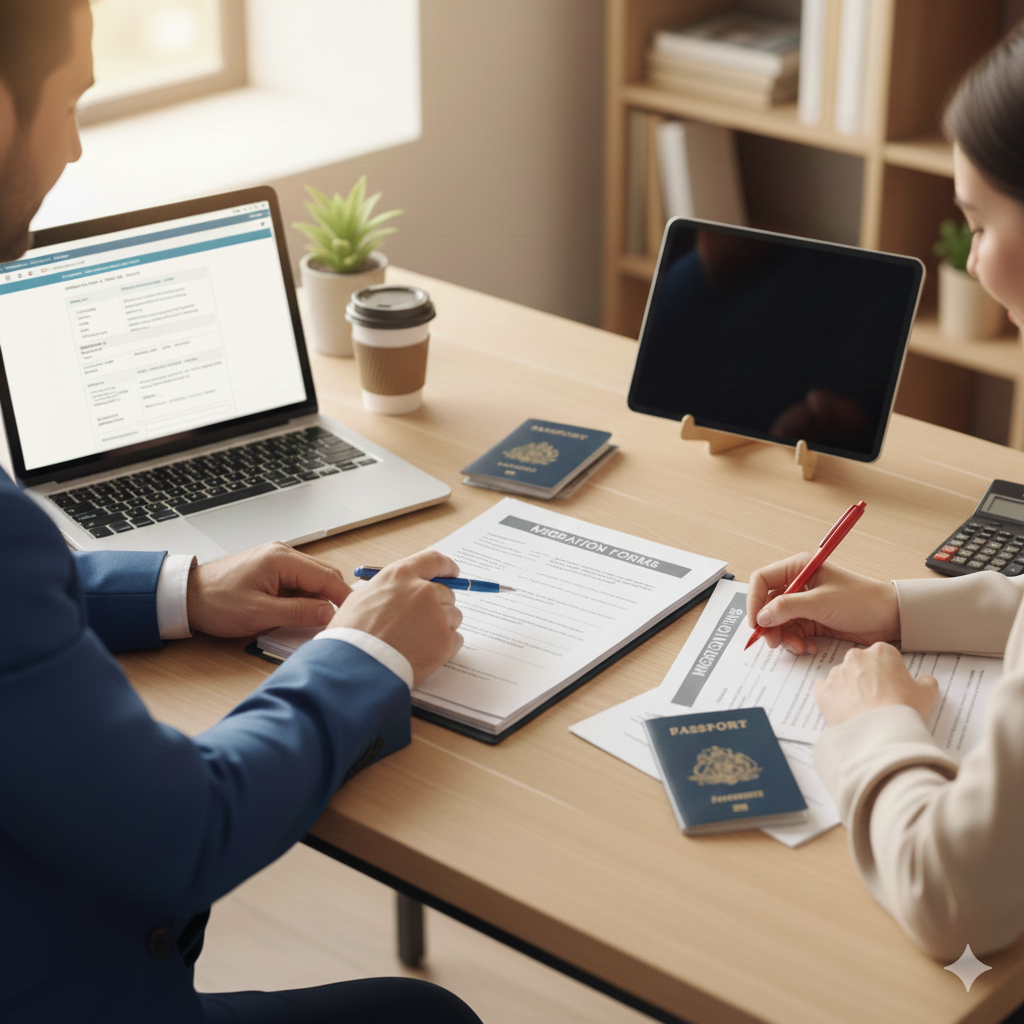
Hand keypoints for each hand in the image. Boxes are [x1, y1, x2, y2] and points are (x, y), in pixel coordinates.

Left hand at [187, 542, 350, 636]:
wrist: (185, 596)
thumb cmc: (216, 602)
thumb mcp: (259, 613)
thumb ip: (298, 613)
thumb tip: (329, 613)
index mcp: (282, 559)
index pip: (327, 577)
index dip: (344, 597)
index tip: (355, 615)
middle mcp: (282, 553)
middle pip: (323, 575)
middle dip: (334, 598)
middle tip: (340, 622)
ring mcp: (277, 559)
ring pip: (312, 580)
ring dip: (318, 599)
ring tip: (319, 622)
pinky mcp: (271, 569)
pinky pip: (298, 582)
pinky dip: (304, 598)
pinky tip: (301, 614)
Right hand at [329, 549, 463, 685]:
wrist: (356, 669)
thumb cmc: (351, 636)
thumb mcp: (361, 599)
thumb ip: (388, 591)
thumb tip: (401, 592)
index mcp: (401, 576)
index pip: (434, 561)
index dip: (446, 567)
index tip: (453, 573)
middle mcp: (423, 591)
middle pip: (446, 592)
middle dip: (439, 606)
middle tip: (422, 624)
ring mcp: (437, 616)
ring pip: (453, 617)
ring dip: (441, 627)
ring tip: (416, 642)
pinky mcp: (446, 641)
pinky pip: (455, 639)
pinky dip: (444, 647)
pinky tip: (423, 654)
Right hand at [747, 553, 900, 655]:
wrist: (891, 618)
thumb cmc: (862, 601)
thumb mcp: (821, 603)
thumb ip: (787, 608)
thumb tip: (761, 617)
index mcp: (799, 568)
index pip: (762, 580)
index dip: (754, 601)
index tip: (756, 623)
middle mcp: (798, 584)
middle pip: (767, 604)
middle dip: (769, 625)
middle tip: (774, 642)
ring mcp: (805, 603)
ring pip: (778, 622)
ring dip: (784, 637)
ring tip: (798, 647)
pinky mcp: (812, 620)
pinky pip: (793, 632)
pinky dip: (797, 642)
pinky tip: (809, 648)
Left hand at [815, 642, 937, 726]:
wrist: (880, 734)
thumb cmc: (904, 710)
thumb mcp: (927, 694)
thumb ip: (926, 681)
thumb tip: (924, 680)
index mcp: (881, 652)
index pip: (884, 655)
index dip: (889, 670)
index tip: (893, 684)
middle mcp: (856, 657)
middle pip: (862, 663)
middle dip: (868, 676)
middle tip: (879, 697)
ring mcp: (837, 674)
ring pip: (843, 676)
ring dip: (851, 687)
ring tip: (863, 708)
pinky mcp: (823, 692)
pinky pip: (825, 689)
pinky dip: (832, 696)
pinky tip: (843, 707)